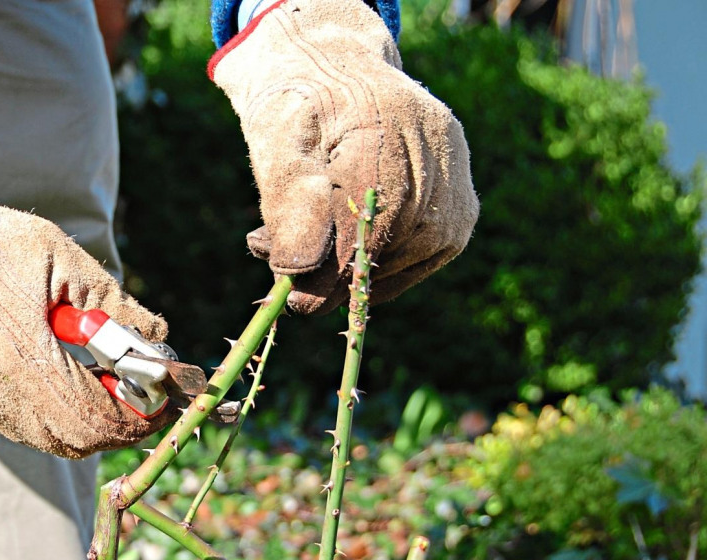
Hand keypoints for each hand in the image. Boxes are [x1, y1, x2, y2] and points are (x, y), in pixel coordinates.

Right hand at [0, 156, 171, 458]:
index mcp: (30, 364)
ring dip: (90, 426)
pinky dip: (57, 420)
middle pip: (79, 442)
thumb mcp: (63, 260)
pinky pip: (22, 428)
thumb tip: (158, 336)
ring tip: (110, 388)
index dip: (141, 414)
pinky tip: (68, 384)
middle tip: (145, 395)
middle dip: (122, 426)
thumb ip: (114, 305)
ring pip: (50, 442)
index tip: (165, 395)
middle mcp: (3, 395)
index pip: (101, 419)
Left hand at [210, 0, 477, 313]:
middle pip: (388, 243)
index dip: (329, 271)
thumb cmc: (299, 115)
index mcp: (385, 119)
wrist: (340, 82)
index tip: (292, 299)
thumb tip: (301, 279)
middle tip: (284, 277)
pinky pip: (419, 261)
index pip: (366, 219)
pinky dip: (377, 269)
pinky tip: (341, 254)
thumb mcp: (277, 149)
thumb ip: (288, 209)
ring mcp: (457, 178)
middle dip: (331, 275)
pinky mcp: (462, 209)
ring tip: (304, 256)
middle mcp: (435, 148)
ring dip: (350, 274)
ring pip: (405, 259)